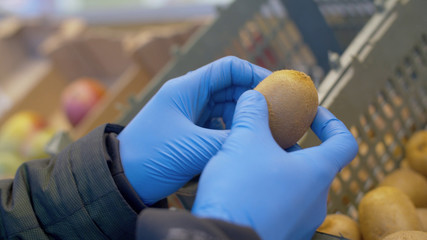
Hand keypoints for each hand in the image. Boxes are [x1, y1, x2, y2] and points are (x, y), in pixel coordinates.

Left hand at [118, 56, 270, 204]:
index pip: (227, 69)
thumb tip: (259, 135)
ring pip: (226, 108)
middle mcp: (190, 98)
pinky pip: (218, 126)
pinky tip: (242, 142)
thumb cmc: (151, 156)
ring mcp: (190, 115)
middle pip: (230, 88)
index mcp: (187, 89)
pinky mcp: (190, 133)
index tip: (277, 87)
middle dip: (253, 99)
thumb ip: (231, 139)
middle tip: (276, 116)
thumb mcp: (195, 147)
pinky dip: (232, 131)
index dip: (254, 73)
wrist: (121, 179)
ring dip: (244, 117)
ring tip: (262, 131)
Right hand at [191, 90, 357, 239]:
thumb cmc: (240, 190)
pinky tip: (241, 184)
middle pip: (312, 162)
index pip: (344, 142)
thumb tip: (254, 96)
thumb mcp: (245, 140)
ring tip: (246, 158)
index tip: (310, 114)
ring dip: (274, 167)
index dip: (330, 122)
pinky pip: (280, 204)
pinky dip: (267, 189)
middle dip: (289, 144)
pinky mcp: (282, 233)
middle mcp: (316, 200)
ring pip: (294, 184)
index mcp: (317, 173)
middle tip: (264, 133)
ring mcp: (300, 221)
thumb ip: (253, 112)